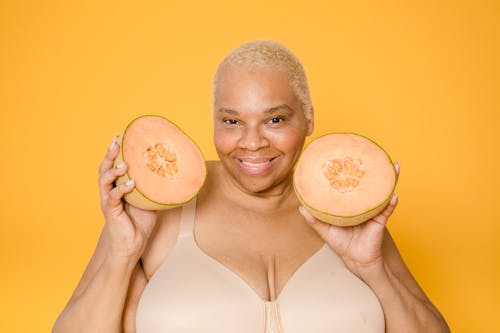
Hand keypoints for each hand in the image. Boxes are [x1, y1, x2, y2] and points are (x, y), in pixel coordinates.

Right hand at [98, 136, 157, 263]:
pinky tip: (131, 184)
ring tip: (125, 163)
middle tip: (117, 142)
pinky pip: (113, 198)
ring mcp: (108, 201)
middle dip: (110, 154)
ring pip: (104, 181)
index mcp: (118, 186)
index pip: (113, 164)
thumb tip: (176, 174)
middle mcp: (110, 191)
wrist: (133, 244)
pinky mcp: (110, 212)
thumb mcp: (151, 200)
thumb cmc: (141, 222)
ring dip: (114, 170)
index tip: (120, 136)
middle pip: (104, 168)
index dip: (115, 150)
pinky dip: (122, 189)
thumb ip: (157, 187)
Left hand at [299, 163, 399, 278]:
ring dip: (389, 179)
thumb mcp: (325, 230)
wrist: (357, 260)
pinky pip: (387, 209)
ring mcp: (373, 210)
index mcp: (351, 204)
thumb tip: (301, 206)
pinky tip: (393, 195)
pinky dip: (391, 202)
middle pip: (368, 183)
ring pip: (382, 191)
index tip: (347, 156)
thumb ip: (314, 219)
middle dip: (373, 169)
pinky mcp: (380, 220)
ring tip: (393, 166)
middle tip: (374, 153)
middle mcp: (363, 203)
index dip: (351, 171)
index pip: (352, 184)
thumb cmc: (343, 244)